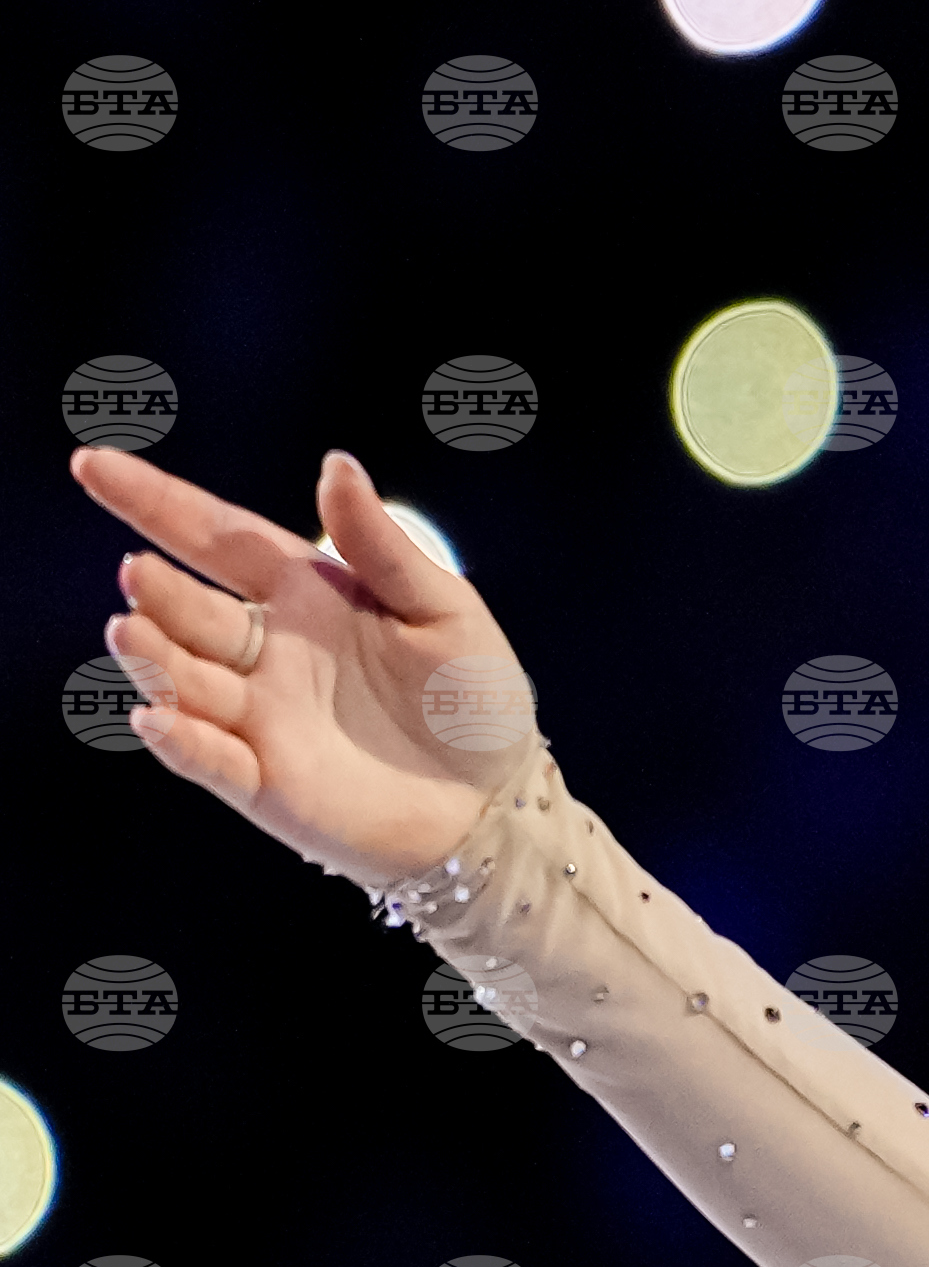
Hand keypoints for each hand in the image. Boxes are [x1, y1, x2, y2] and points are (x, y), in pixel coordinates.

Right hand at [71, 443, 535, 886]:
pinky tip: (156, 718)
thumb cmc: (473, 699)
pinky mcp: (264, 781)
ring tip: (130, 628)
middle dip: (159, 592)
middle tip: (136, 572)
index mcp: (306, 595)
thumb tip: (335, 464)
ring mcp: (259, 717)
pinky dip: (180, 740)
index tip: (94, 465)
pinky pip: (208, 757)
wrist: (497, 801)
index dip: (156, 503)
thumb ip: (381, 545)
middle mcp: (268, 652)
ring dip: (155, 659)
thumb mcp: (441, 609)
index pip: (218, 538)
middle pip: (192, 612)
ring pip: (186, 681)